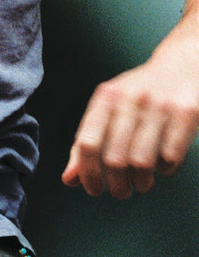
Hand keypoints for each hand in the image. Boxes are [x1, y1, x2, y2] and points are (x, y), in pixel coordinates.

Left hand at [62, 46, 198, 198]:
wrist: (181, 65)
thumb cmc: (138, 93)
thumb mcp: (109, 107)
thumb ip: (88, 141)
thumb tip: (69, 179)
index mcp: (106, 97)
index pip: (87, 142)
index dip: (87, 173)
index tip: (93, 188)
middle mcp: (130, 99)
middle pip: (115, 159)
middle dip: (116, 185)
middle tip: (120, 191)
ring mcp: (159, 106)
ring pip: (142, 163)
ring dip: (141, 182)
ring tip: (141, 182)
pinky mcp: (186, 114)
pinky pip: (170, 158)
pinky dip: (164, 169)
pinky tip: (162, 163)